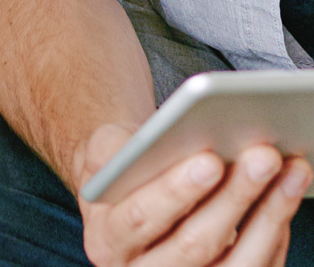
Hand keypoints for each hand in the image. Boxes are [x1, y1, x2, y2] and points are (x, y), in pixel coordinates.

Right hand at [76, 124, 311, 265]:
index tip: (210, 159)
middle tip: (263, 156)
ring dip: (269, 216)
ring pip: (235, 265)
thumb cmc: (120, 166)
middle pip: (194, 245)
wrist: (128, 198)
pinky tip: (286, 194)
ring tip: (290, 172)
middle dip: (233, 197)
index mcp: (106, 239)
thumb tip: (178, 142)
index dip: (176, 191)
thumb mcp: (106, 151)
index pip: (141, 218)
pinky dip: (276, 232)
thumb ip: (126, 149)